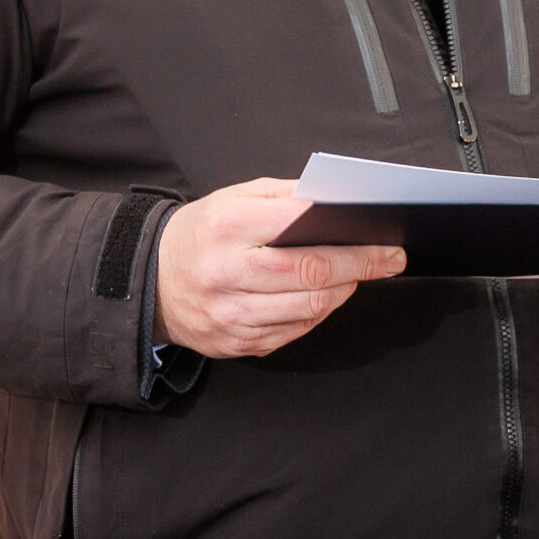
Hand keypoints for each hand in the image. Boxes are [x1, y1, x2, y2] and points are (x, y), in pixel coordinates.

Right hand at [155, 178, 405, 357]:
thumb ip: (284, 195)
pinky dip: (318, 312)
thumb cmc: (199, 235)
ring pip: (309, 307)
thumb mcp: (232, 198)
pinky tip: (324, 296)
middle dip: (361, 267)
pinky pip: (294, 331)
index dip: (352, 239)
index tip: (383, 240)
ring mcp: (231, 314)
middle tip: (388, 260)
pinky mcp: (236, 343)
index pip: (302, 232)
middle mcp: (227, 272)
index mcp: (227, 226)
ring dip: (343, 291)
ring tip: (355, 276)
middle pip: (312, 275)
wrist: (150, 281)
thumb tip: (335, 204)